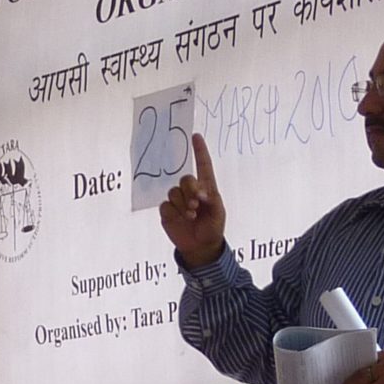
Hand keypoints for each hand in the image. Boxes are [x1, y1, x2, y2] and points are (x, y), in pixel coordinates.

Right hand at [156, 132, 227, 268]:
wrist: (200, 247)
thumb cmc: (212, 227)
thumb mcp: (218, 212)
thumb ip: (211, 199)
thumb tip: (199, 193)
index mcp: (206, 188)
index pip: (203, 165)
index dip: (200, 151)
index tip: (196, 137)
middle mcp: (190, 191)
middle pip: (185, 179)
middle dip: (191, 190)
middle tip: (196, 204)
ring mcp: (178, 201)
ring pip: (174, 192)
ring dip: (183, 204)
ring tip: (191, 216)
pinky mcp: (167, 212)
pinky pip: (165, 205)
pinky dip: (173, 212)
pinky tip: (180, 220)